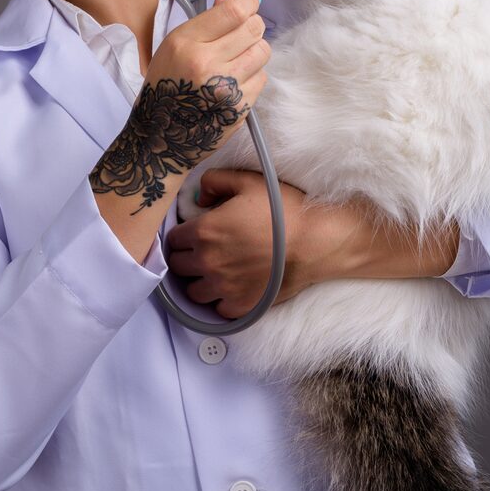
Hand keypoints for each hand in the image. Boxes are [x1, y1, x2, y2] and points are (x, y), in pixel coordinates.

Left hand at [167, 169, 461, 316]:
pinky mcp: (241, 306)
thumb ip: (214, 182)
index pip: (173, 240)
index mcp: (204, 231)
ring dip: (199, 281)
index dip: (182, 235)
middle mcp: (208, 263)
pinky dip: (220, 300)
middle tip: (202, 250)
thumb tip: (199, 197)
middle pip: (178, 267)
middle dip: (186, 257)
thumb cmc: (283, 209)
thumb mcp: (248, 181)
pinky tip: (232, 287)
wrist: (315, 241)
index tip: (193, 233)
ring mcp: (224, 288)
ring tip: (215, 271)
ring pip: (194, 292)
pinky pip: (218, 309)